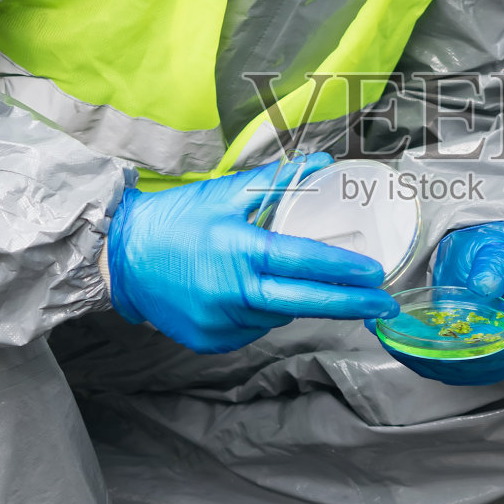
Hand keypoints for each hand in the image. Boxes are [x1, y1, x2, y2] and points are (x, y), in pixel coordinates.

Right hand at [106, 154, 398, 353]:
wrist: (119, 257)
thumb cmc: (174, 219)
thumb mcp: (225, 192)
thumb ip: (279, 180)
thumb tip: (323, 162)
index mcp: (240, 251)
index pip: (305, 263)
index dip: (344, 270)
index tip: (375, 274)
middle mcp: (233, 292)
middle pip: (306, 302)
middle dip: (350, 305)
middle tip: (384, 304)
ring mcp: (221, 323)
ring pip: (277, 314)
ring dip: (291, 299)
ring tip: (280, 277)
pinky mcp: (210, 341)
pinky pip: (252, 328)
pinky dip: (259, 312)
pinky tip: (245, 292)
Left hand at [383, 220, 503, 384]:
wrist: (498, 266)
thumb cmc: (500, 258)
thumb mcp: (498, 252)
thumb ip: (492, 267)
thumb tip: (483, 287)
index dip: (474, 344)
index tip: (438, 338)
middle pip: (482, 364)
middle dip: (442, 356)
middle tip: (404, 340)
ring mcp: (500, 361)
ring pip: (463, 373)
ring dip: (428, 362)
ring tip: (395, 343)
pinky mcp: (480, 366)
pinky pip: (453, 372)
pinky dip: (426, 363)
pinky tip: (402, 348)